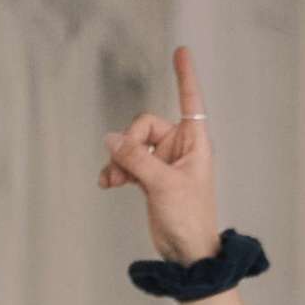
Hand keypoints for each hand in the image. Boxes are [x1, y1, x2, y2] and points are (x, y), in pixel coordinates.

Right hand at [98, 44, 220, 262]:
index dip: (186, 77)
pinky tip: (108, 183)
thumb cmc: (189, 220)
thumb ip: (136, 158)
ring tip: (114, 179)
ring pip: (131, 143)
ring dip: (119, 159)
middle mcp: (181, 149)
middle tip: (126, 168)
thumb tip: (111, 138)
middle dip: (130, 143)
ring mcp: (165, 162)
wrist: (187, 253)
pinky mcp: (151, 176)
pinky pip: (127, 160)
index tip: (182, 51)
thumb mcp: (163, 185)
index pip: (191, 103)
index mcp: (196, 145)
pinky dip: (116, 169)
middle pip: (144, 125)